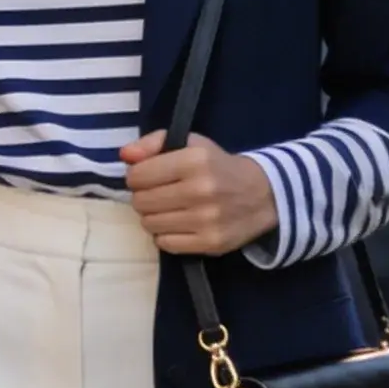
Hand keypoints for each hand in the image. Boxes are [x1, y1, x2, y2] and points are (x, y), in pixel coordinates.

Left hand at [120, 131, 278, 254]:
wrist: (263, 195)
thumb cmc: (219, 166)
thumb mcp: (191, 144)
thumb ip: (154, 144)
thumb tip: (125, 155)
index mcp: (195, 160)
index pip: (138, 175)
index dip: (137, 176)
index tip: (148, 177)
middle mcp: (200, 190)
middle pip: (141, 202)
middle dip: (143, 197)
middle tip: (158, 194)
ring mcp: (206, 220)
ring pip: (150, 224)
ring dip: (153, 217)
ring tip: (168, 209)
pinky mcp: (210, 243)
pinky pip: (165, 243)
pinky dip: (165, 235)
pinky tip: (178, 224)